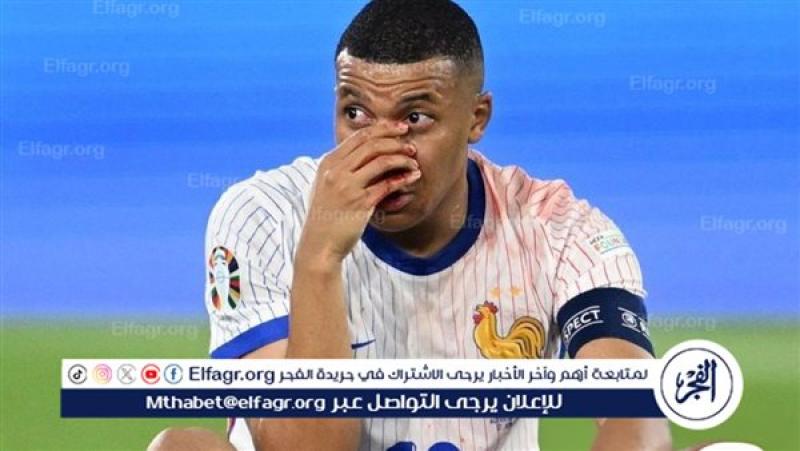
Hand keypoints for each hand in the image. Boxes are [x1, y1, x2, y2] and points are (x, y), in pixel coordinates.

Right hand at [298, 121, 420, 264]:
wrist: (319, 245)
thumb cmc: (326, 216)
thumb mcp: (326, 186)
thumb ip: (341, 168)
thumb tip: (365, 153)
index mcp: (328, 163)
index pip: (359, 136)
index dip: (383, 129)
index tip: (400, 129)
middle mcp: (336, 171)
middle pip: (372, 144)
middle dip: (396, 140)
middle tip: (411, 145)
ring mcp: (347, 186)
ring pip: (381, 160)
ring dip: (402, 158)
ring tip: (413, 162)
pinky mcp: (360, 203)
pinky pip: (387, 185)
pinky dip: (403, 178)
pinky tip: (412, 177)